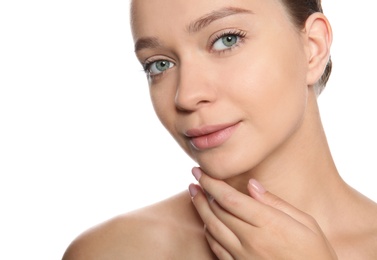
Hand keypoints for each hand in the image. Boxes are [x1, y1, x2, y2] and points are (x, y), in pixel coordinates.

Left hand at [188, 167, 336, 259]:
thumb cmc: (316, 253)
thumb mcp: (306, 223)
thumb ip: (276, 203)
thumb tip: (252, 184)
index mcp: (268, 223)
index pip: (230, 198)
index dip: (211, 183)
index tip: (200, 171)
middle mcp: (251, 239)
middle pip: (217, 211)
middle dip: (202, 192)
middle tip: (195, 179)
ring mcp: (242, 256)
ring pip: (212, 228)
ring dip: (200, 209)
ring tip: (194, 194)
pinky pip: (216, 248)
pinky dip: (207, 232)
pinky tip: (206, 222)